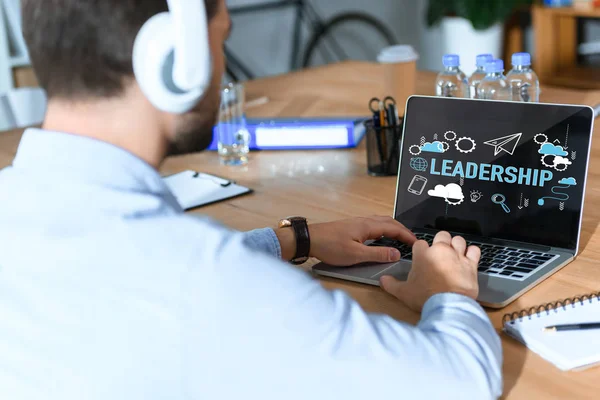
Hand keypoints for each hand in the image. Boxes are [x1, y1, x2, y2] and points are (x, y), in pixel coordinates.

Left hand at [275, 216, 415, 265]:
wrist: (309, 239)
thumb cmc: (329, 246)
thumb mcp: (356, 255)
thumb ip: (377, 254)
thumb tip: (396, 254)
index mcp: (368, 226)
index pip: (394, 228)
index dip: (407, 236)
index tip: (417, 243)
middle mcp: (364, 221)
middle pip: (389, 222)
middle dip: (403, 230)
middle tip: (412, 240)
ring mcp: (357, 222)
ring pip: (381, 222)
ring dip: (393, 228)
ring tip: (400, 238)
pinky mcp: (351, 226)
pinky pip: (374, 225)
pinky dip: (383, 229)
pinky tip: (381, 238)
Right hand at [380, 231, 479, 311]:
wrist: (448, 306)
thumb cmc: (425, 297)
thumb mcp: (403, 292)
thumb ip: (391, 284)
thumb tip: (383, 281)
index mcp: (423, 255)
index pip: (420, 243)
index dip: (421, 250)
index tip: (422, 257)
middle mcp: (440, 251)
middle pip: (441, 235)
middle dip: (440, 241)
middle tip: (438, 252)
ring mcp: (457, 256)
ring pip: (458, 240)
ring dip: (456, 245)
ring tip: (454, 253)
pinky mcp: (471, 264)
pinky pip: (474, 250)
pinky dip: (472, 252)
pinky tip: (469, 257)